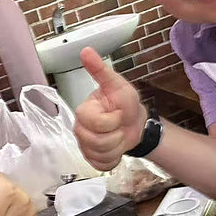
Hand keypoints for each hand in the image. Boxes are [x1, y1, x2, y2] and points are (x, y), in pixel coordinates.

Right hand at [73, 47, 147, 170]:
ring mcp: (84, 145)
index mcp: (83, 110)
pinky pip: (101, 165)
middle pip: (96, 142)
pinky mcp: (90, 159)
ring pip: (99, 154)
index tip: (119, 112)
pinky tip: (116, 148)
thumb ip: (100, 70)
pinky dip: (113, 159)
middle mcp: (79, 128)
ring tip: (118, 136)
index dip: (113, 120)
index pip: (96, 123)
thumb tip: (85, 50)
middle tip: (120, 126)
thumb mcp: (117, 84)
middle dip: (116, 135)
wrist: (136, 124)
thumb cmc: (126, 103)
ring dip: (116, 147)